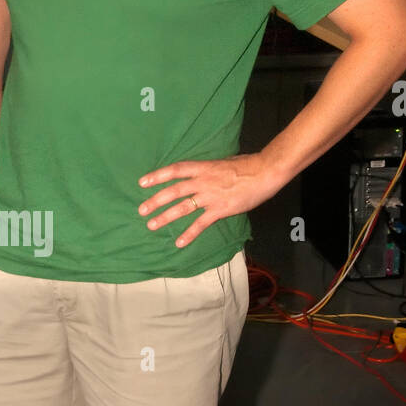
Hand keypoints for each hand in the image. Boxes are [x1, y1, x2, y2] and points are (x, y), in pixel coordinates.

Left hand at [137, 152, 284, 247]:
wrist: (264, 172)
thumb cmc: (247, 165)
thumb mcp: (222, 162)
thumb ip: (208, 170)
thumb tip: (200, 173)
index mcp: (203, 167)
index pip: (175, 170)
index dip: (158, 176)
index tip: (142, 182)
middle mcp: (203, 181)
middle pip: (174, 191)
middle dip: (156, 200)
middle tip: (141, 210)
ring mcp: (210, 196)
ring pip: (183, 207)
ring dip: (165, 217)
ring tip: (151, 225)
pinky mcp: (220, 210)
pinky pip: (201, 223)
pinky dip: (189, 234)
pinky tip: (179, 243)